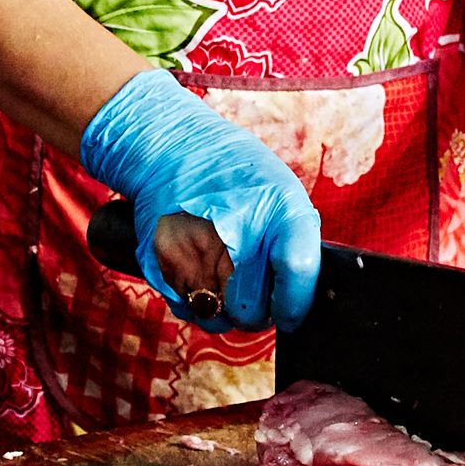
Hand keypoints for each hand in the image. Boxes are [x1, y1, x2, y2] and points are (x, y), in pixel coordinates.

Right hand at [80, 70, 320, 333]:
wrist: (171, 148)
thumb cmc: (235, 172)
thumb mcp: (281, 191)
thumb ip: (294, 243)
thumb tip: (301, 297)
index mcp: (278, 208)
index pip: (297, 270)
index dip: (296, 303)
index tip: (292, 314)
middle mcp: (235, 232)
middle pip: (253, 310)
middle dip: (256, 311)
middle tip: (253, 291)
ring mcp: (195, 251)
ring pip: (218, 317)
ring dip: (225, 308)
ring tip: (225, 274)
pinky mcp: (163, 263)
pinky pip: (189, 310)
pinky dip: (198, 301)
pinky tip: (201, 271)